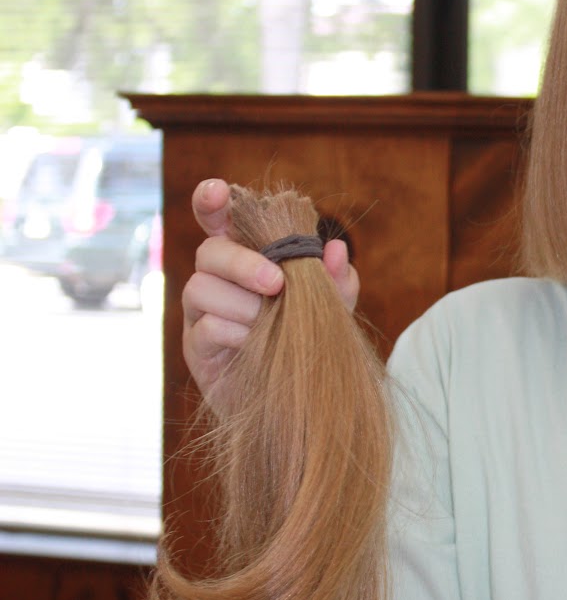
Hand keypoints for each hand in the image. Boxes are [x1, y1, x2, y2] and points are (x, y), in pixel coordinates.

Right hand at [181, 178, 359, 403]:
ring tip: (268, 323)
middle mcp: (218, 280)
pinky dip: (234, 333)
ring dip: (242, 305)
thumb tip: (336, 249)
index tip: (219, 192)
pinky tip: (255, 346)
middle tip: (275, 283)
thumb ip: (336, 283)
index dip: (213, 201)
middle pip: (209, 251)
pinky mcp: (196, 347)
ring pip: (200, 287)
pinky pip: (205, 327)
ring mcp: (202, 314)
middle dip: (241, 263)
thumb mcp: (332, 314)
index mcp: (248, 258)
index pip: (220, 219)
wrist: (296, 406)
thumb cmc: (308, 349)